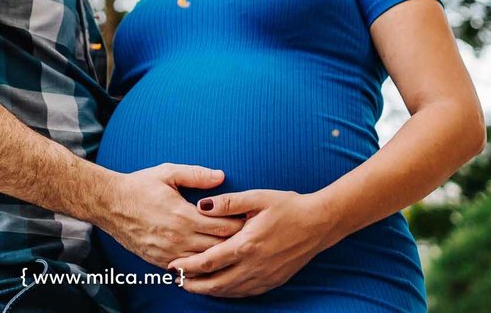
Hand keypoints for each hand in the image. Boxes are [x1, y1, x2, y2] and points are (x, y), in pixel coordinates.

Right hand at [97, 163, 244, 268]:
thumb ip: (196, 174)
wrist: (110, 204)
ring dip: (220, 255)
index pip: (224, 226)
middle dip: (235, 241)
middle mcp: (178, 238)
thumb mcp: (168, 172)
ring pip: (206, 262)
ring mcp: (169, 253)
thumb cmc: (140, 186)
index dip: (240, 223)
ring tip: (233, 248)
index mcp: (184, 215)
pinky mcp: (160, 262)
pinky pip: (188, 270)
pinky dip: (202, 266)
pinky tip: (210, 259)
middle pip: (219, 247)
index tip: (249, 219)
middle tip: (249, 235)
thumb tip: (221, 176)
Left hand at [168, 189, 340, 296]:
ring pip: (229, 291)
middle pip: (215, 283)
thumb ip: (228, 202)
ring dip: (208, 290)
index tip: (172, 266)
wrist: (318, 223)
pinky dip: (228, 292)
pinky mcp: (273, 281)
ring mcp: (264, 276)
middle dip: (193, 284)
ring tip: (192, 286)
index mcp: (246, 244)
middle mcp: (253, 266)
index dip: (188, 266)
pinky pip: (245, 293)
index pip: (209, 261)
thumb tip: (201, 205)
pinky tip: (219, 287)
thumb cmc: (287, 206)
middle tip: (176, 280)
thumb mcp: (256, 197)